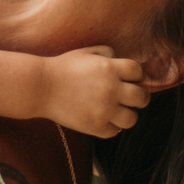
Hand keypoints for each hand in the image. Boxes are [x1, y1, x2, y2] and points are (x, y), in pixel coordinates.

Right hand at [37, 46, 156, 137]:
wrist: (41, 87)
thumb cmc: (62, 67)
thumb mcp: (85, 52)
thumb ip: (106, 52)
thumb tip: (119, 59)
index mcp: (110, 68)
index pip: (139, 72)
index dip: (137, 75)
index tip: (130, 79)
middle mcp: (111, 89)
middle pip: (142, 98)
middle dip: (138, 97)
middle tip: (129, 98)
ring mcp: (104, 110)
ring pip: (132, 119)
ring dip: (126, 115)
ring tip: (116, 112)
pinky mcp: (94, 126)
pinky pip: (114, 131)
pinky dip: (110, 127)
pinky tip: (102, 119)